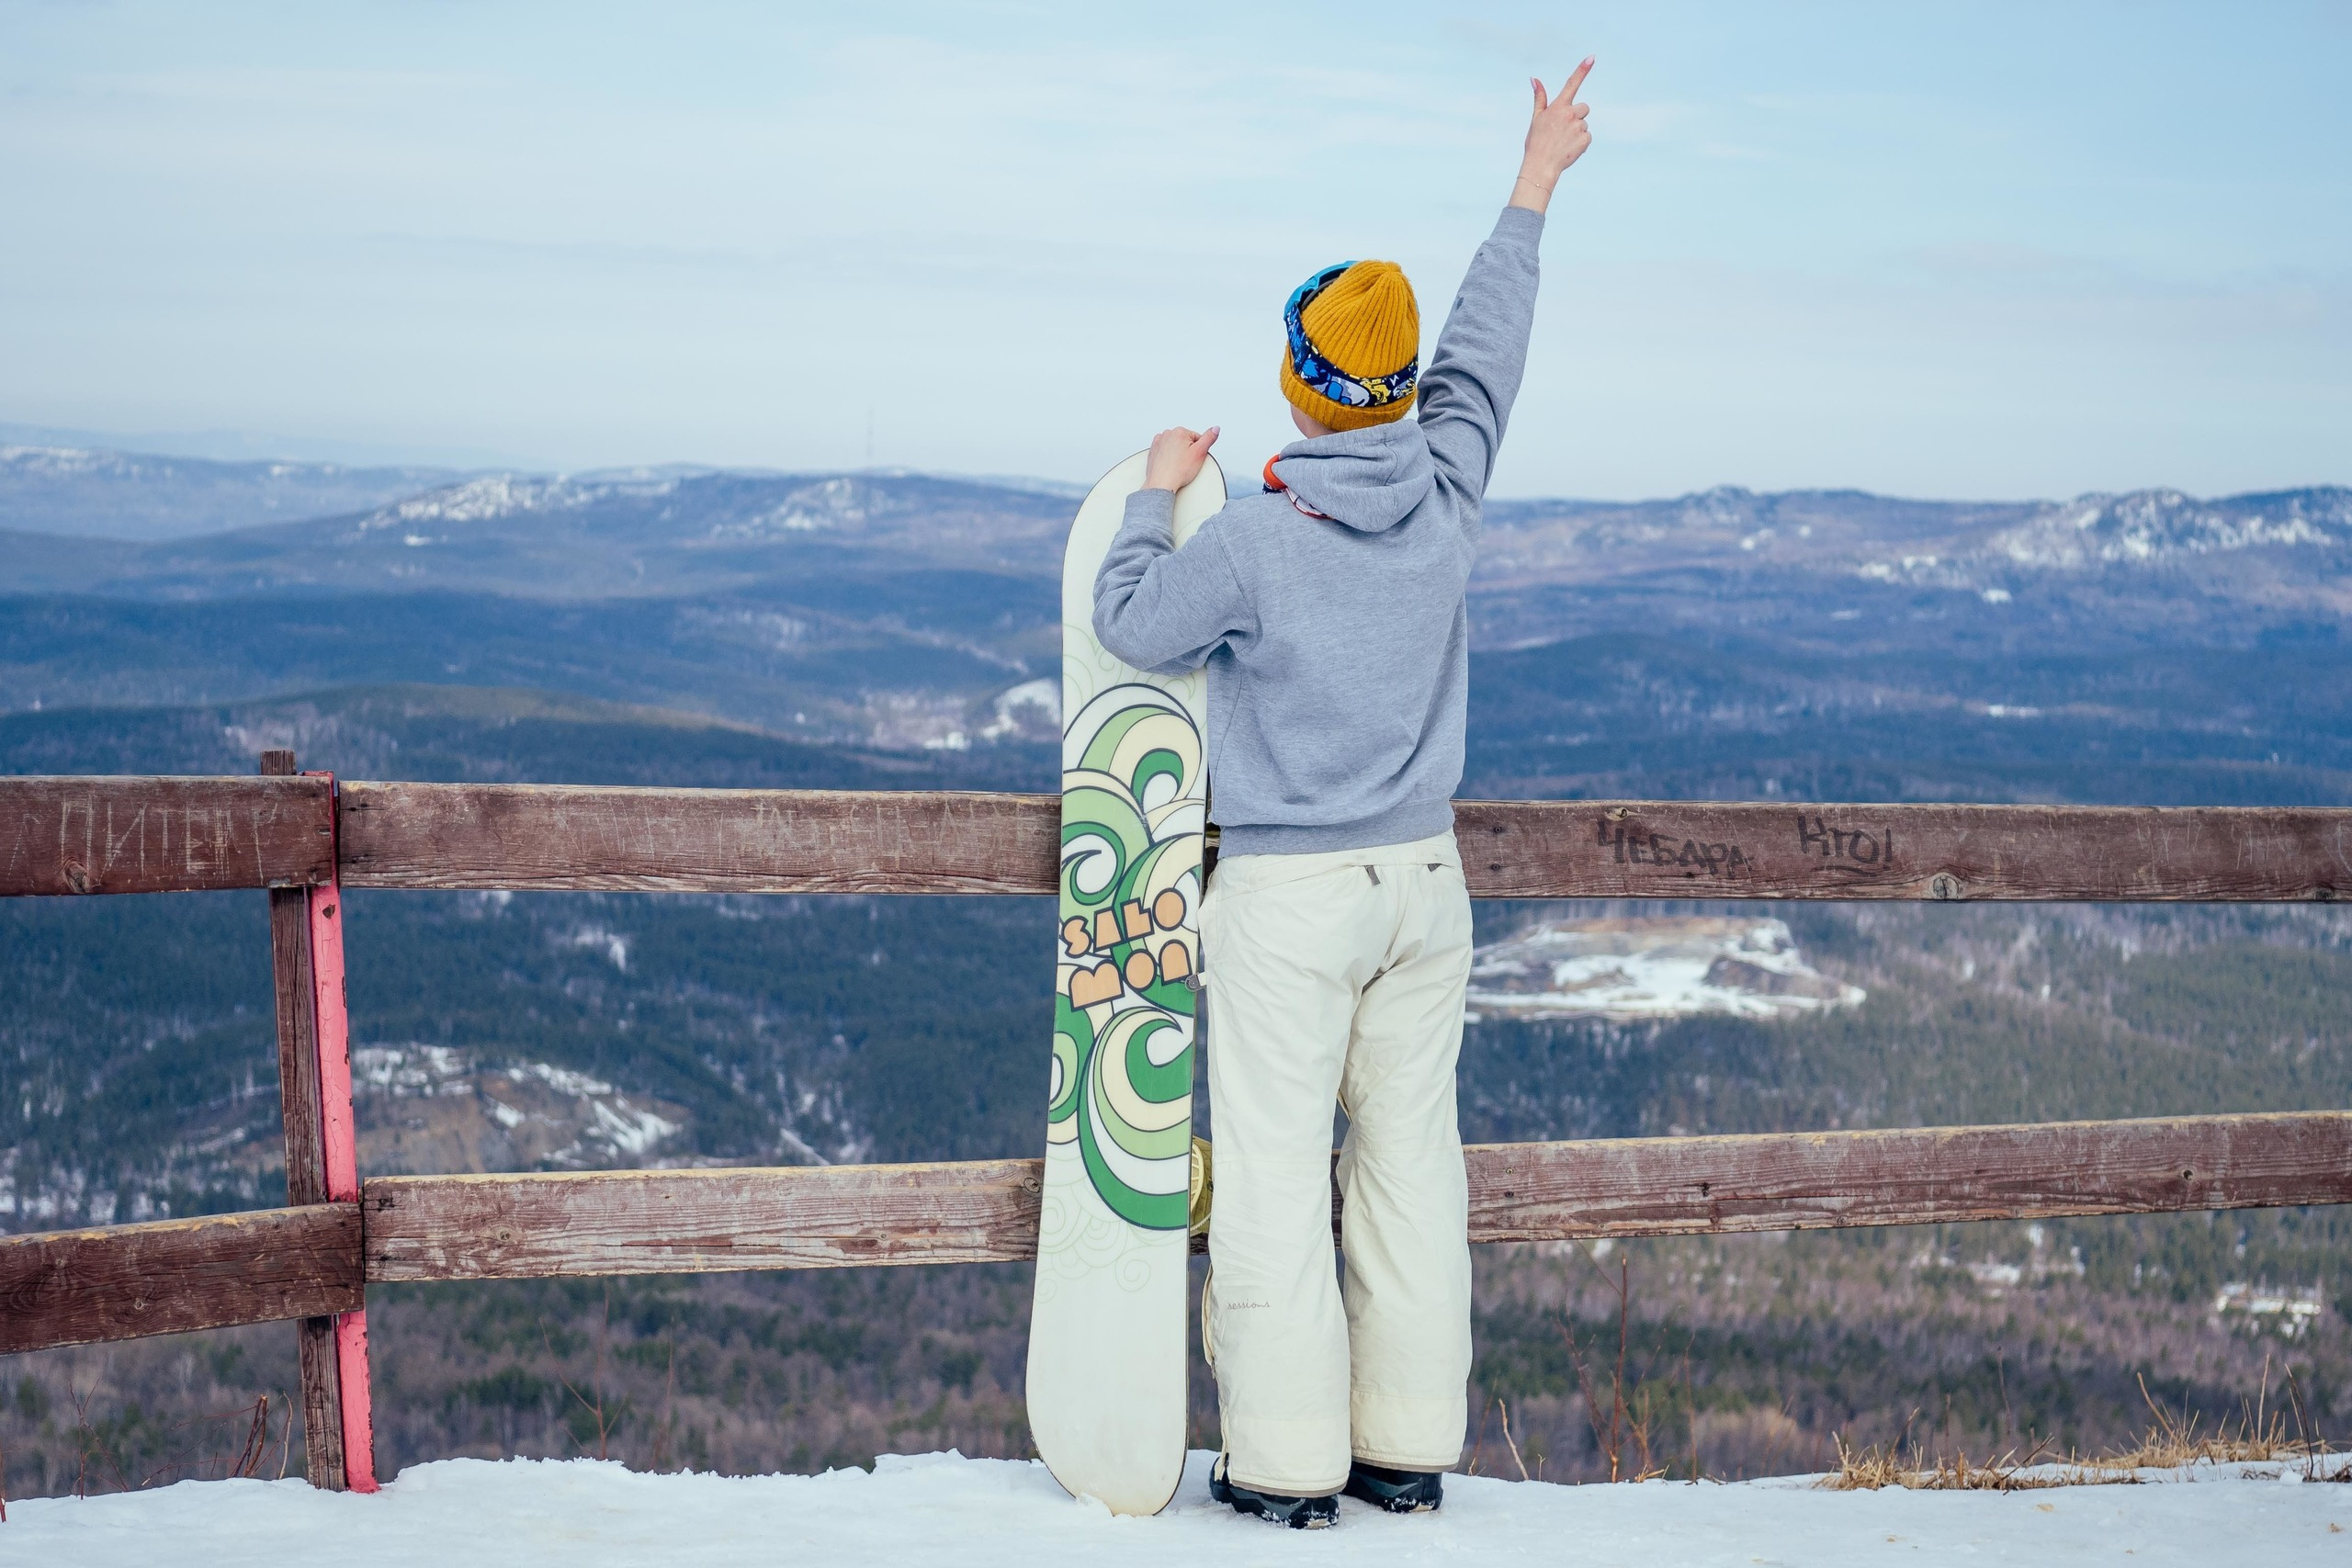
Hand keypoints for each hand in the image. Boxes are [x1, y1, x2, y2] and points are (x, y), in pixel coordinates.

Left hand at [1143, 425, 1218, 492]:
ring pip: (1175, 446)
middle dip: (1188, 451)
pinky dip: (1168, 457)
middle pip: (1185, 441)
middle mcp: (1167, 434)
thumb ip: (1209, 438)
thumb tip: (1215, 429)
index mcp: (1179, 431)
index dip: (1198, 450)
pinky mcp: (1153, 451)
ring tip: (1178, 465)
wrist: (1161, 483)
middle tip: (1186, 463)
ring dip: (1178, 453)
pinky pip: (1165, 451)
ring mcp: (1158, 442)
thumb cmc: (1178, 471)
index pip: (1197, 438)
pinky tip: (1170, 465)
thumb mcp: (1200, 452)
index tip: (1194, 459)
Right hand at [1511, 57, 1592, 213]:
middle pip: (1584, 108)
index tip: (1592, 57)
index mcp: (1558, 107)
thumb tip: (1534, 79)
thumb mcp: (1536, 118)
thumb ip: (1540, 98)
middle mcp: (1569, 114)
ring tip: (1564, 142)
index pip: (1571, 84)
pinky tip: (1569, 149)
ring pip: (1585, 124)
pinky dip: (1581, 143)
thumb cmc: (1536, 142)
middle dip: (1578, 117)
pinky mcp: (1585, 139)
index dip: (1582, 70)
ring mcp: (1578, 127)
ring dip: (1578, 132)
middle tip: (1563, 130)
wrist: (1540, 166)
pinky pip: (1588, 137)